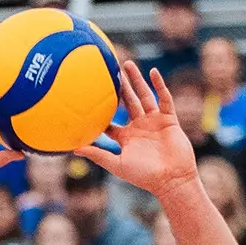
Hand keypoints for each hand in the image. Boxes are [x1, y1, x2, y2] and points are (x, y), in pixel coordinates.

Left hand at [76, 62, 199, 198]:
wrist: (171, 179)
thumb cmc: (144, 176)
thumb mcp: (117, 164)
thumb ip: (98, 155)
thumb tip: (74, 148)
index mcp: (126, 137)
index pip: (111, 120)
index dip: (101, 109)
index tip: (90, 95)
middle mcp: (139, 126)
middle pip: (127, 101)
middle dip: (119, 86)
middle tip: (109, 69)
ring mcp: (154, 121)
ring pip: (144, 96)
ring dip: (136, 80)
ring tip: (127, 64)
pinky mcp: (168, 119)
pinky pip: (164, 99)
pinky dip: (159, 85)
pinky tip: (153, 72)